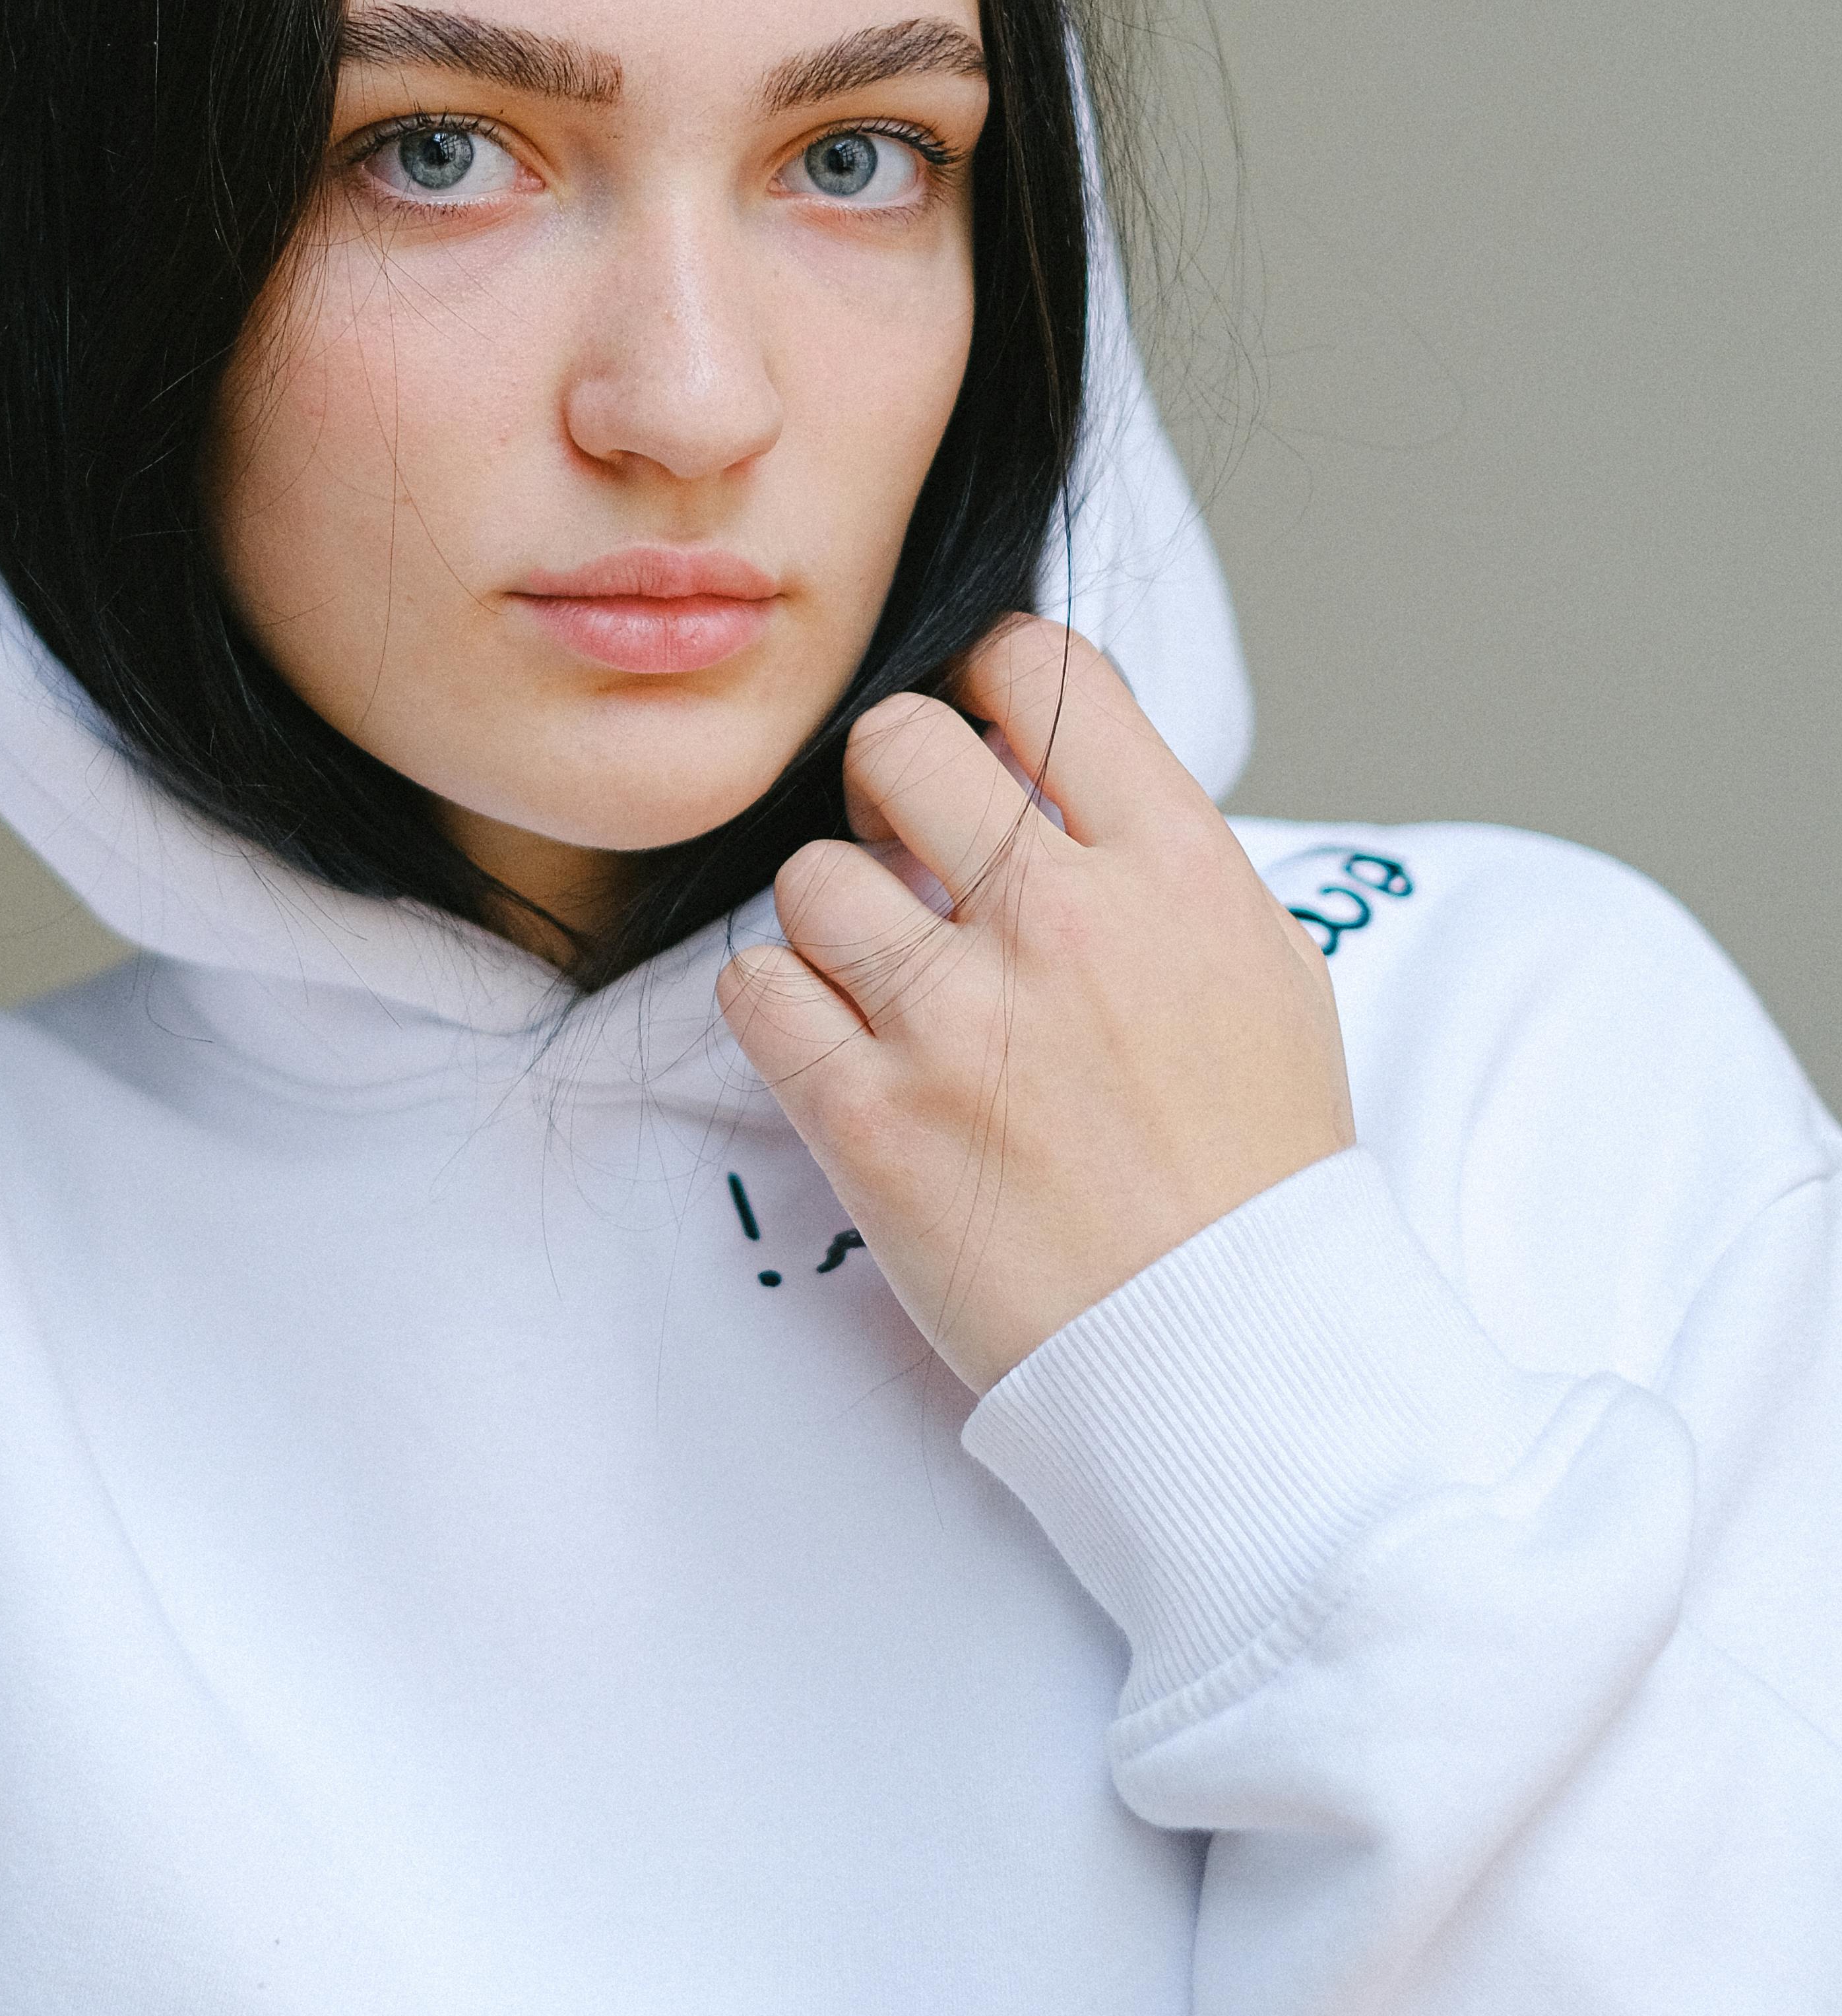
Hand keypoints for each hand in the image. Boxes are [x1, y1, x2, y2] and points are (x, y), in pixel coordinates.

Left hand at [719, 620, 1353, 1392]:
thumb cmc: (1251, 1164)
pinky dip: (780, 1006)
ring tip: (886, 980)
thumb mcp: (1259, 963)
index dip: (990, 679)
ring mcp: (957, 1021)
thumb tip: (1052, 765)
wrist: (1230, 1348)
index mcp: (1173, 868)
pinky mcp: (869, 1118)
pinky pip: (756, 988)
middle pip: (898, 740)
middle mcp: (1062, 922)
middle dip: (889, 784)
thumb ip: (1154, 851)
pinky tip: (834, 1040)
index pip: (1041, 667)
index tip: (982, 728)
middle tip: (909, 845)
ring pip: (812, 873)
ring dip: (835, 917)